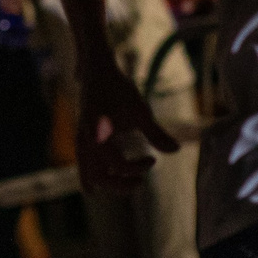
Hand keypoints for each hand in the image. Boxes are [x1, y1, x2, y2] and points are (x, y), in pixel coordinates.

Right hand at [75, 59, 175, 190]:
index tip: (153, 159)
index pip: (118, 166)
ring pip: (87, 174)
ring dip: (107, 183)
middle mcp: (85, 142)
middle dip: (120, 185)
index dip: (138, 167)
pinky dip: (96, 174)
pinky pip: (84, 165)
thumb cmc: (119, 89)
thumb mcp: (141, 111)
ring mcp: (80, 141)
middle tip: (140, 183)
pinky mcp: (81, 139)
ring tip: (125, 185)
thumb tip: (176, 150)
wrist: (96, 71)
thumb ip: (156, 133)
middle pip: (99, 178)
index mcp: (99, 136)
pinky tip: (111, 174)